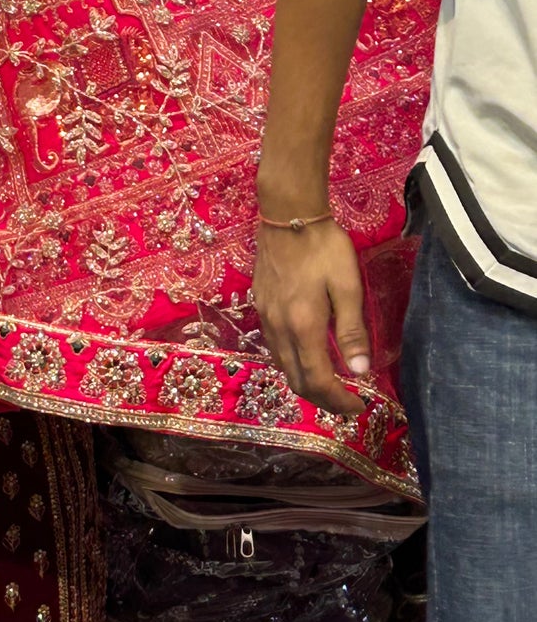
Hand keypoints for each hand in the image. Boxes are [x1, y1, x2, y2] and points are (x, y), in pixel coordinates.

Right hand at [252, 217, 370, 417]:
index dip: (339, 401)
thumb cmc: (324, 247)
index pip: (318, 380)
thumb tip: (360, 371)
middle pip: (296, 380)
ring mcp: (266, 317)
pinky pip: (274, 348)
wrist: (287, 214)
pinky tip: (307, 355)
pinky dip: (292, 364)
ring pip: (282, 366)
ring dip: (306, 383)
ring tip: (330, 384)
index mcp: (303, 326)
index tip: (359, 407)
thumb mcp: (347, 286)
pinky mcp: (261, 305)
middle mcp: (279, 328)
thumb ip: (352, 330)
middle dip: (323, 400)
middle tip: (346, 402)